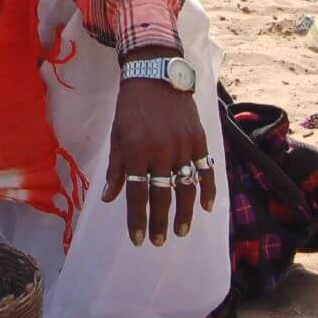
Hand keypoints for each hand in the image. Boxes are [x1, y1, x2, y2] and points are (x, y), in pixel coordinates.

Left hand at [101, 53, 216, 246]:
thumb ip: (116, 168)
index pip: (136, 193)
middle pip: (162, 195)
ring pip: (186, 188)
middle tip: (159, 241)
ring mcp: (182, 146)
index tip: (138, 239)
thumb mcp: (117, 136)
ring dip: (184, 213)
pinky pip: (206, 170)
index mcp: (135, 151)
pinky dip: (208, 190)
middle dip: (160, 222)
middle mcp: (160, 151)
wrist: (155, 75)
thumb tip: (109, 198)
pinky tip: (207, 207)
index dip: (137, 219)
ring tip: (181, 231)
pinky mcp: (199, 139)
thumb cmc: (130, 108)